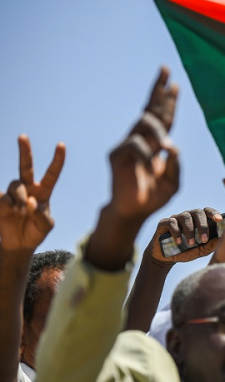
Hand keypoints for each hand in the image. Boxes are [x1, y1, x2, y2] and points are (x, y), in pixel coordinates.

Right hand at [0, 135, 64, 252]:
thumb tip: (30, 202)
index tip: (61, 144)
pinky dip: (5, 203)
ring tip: (19, 210)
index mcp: (43, 192)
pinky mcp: (0, 201)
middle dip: (24, 151)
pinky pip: (1, 196)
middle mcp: (28, 188)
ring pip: (15, 185)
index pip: (52, 174)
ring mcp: (13, 193)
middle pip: (26, 166)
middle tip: (23, 136)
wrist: (20, 244)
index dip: (57, 160)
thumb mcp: (45, 226)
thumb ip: (41, 215)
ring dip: (18, 197)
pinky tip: (9, 209)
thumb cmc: (36, 232)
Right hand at [107, 67, 179, 221]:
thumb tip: (173, 146)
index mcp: (156, 144)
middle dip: (159, 91)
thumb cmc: (154, 197)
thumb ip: (175, 165)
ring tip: (164, 145)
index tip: (174, 83)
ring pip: (143, 124)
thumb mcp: (172, 182)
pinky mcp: (117, 155)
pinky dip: (145, 154)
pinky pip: (134, 145)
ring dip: (157, 131)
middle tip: (166, 71)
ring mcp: (128, 145)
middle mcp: (143, 140)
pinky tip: (151, 165)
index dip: (168, 101)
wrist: (134, 213)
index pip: (164, 118)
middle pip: (151, 110)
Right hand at [143, 207, 223, 270]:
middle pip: (197, 212)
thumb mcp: (200, 250)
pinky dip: (176, 232)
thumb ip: (210, 245)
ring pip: (185, 217)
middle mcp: (188, 216)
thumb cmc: (186, 251)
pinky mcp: (164, 222)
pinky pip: (171, 222)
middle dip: (202, 225)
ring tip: (191, 243)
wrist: (166, 258)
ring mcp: (176, 218)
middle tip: (204, 239)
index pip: (207, 211)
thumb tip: (221, 239)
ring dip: (190, 230)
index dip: (214, 213)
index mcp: (198, 220)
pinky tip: (179, 242)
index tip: (219, 219)